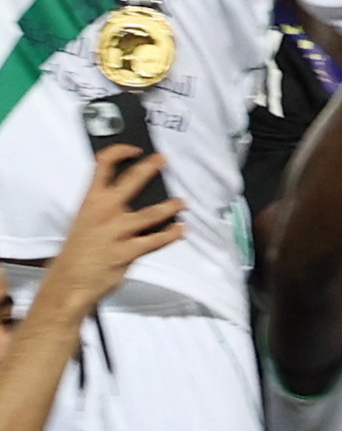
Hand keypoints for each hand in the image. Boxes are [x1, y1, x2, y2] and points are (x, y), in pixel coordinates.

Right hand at [34, 145, 181, 313]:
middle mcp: (104, 212)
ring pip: (151, 213)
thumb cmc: (78, 251)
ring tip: (182, 202)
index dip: (119, 152)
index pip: (102, 166)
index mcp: (90, 201)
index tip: (134, 149)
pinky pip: (155, 240)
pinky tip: (181, 229)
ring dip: (171, 206)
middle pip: (131, 181)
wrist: (69, 282)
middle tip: (164, 159)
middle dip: (150, 167)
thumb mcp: (84, 221)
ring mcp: (117, 231)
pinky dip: (171, 234)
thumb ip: (105, 207)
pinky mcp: (128, 251)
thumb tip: (130, 195)